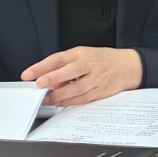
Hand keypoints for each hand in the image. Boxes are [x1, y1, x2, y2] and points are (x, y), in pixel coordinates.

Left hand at [21, 48, 142, 106]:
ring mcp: (96, 78)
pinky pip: (83, 98)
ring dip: (59, 95)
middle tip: (39, 85)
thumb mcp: (83, 55)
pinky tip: (61, 102)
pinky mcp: (101, 91)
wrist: (128, 66)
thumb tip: (48, 80)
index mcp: (81, 53)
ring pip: (76, 88)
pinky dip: (71, 101)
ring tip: (47, 99)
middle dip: (53, 78)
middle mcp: (89, 65)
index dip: (42, 67)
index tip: (28, 74)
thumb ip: (65, 66)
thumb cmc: (103, 60)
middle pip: (70, 71)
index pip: (58, 59)